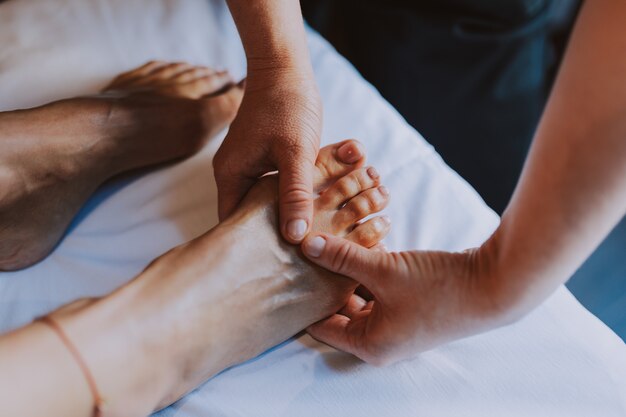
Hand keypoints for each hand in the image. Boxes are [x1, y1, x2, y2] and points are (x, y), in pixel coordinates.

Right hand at [214, 69, 327, 242]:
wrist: (286, 69)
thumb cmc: (287, 105)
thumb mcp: (296, 151)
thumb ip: (295, 194)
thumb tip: (296, 237)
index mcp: (231, 175)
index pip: (233, 225)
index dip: (253, 247)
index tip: (279, 265)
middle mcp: (236, 175)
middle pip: (250, 218)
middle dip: (275, 234)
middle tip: (300, 257)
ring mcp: (251, 168)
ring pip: (267, 204)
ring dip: (289, 214)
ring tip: (312, 237)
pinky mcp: (267, 161)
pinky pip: (279, 188)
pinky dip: (296, 197)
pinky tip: (316, 208)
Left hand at [301, 233, 511, 364]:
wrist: (492, 286)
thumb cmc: (438, 288)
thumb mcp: (383, 269)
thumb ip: (342, 257)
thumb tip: (306, 244)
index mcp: (370, 345)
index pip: (322, 327)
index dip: (304, 302)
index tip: (287, 277)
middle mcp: (382, 341)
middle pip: (340, 312)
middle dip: (325, 284)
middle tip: (304, 258)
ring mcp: (397, 325)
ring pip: (360, 298)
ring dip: (348, 275)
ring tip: (327, 248)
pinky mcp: (410, 307)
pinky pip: (378, 291)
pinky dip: (368, 273)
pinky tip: (360, 247)